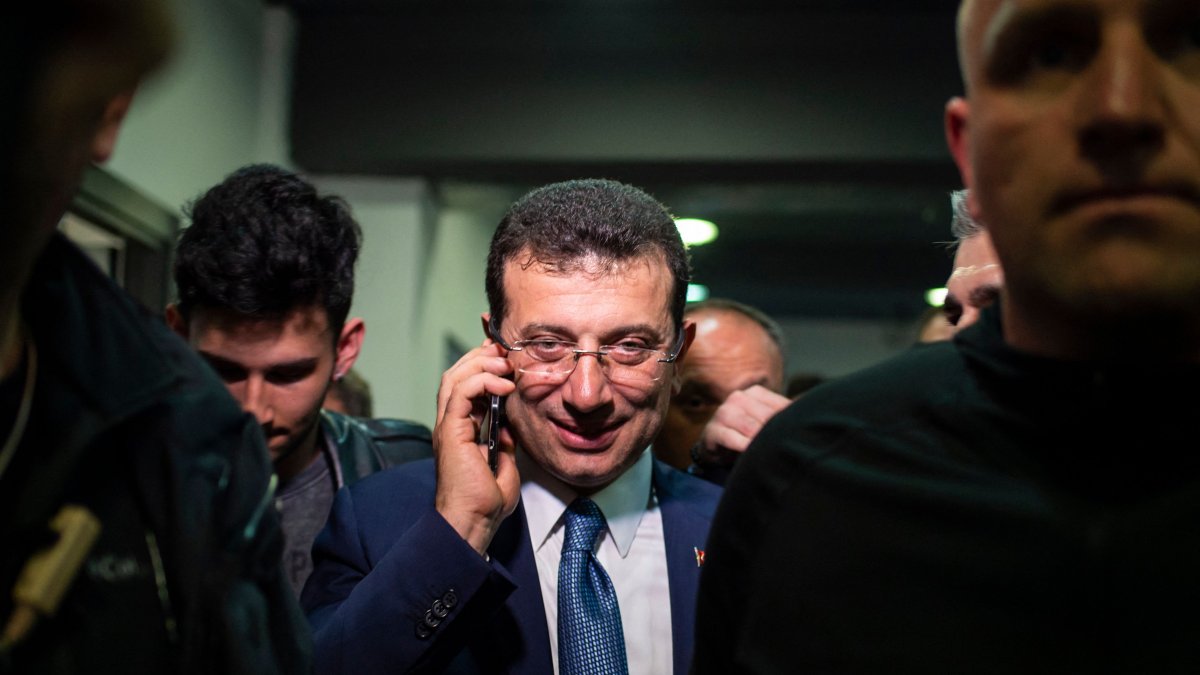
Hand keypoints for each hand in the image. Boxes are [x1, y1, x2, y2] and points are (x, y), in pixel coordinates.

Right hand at [433, 339, 518, 554]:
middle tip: (505, 350)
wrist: (473, 522)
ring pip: (454, 377)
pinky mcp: (450, 431)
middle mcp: (450, 423)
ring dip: (481, 364)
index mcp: (461, 429)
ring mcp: (447, 426)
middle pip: (456, 374)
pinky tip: (503, 384)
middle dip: (481, 356)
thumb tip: (510, 426)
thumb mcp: (503, 463)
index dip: (482, 364)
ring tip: (505, 365)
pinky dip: (481, 381)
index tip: (505, 354)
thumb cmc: (485, 502)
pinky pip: (459, 393)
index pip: (465, 384)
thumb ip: (503, 441)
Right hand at [693, 385, 789, 467]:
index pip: (779, 406)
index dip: (790, 423)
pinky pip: (731, 438)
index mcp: (755, 392)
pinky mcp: (713, 430)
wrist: (716, 444)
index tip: (798, 437)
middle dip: (775, 434)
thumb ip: (785, 414)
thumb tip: (810, 406)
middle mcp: (738, 398)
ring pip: (750, 427)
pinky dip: (742, 446)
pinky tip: (750, 452)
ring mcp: (724, 412)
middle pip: (766, 417)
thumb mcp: (766, 419)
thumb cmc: (747, 432)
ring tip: (770, 453)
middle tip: (786, 448)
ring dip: (760, 441)